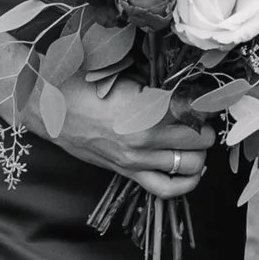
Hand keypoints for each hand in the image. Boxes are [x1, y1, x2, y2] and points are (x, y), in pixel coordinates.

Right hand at [55, 83, 213, 192]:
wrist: (48, 107)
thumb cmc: (83, 82)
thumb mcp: (123, 70)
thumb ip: (156, 79)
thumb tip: (187, 81)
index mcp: (147, 108)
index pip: (197, 110)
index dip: (209, 101)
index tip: (210, 95)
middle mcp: (146, 138)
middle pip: (200, 138)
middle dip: (206, 125)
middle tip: (201, 114)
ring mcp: (137, 159)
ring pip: (191, 164)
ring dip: (200, 150)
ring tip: (195, 137)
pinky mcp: (127, 172)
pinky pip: (166, 188)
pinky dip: (187, 183)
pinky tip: (193, 170)